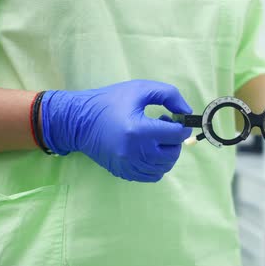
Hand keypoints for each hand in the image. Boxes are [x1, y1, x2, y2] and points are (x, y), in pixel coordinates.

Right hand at [41, 80, 191, 181]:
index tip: (175, 120)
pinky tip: (149, 150)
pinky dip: (157, 165)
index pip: (176, 135)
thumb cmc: (110, 101)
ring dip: (167, 152)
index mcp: (139, 130)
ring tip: (155, 138)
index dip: (181, 126)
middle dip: (174, 140)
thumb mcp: (140, 89)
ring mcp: (129, 165)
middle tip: (163, 127)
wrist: (78, 121)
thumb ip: (169, 95)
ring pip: (165, 166)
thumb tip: (187, 112)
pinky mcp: (124, 172)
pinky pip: (153, 176)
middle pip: (173, 153)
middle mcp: (135, 152)